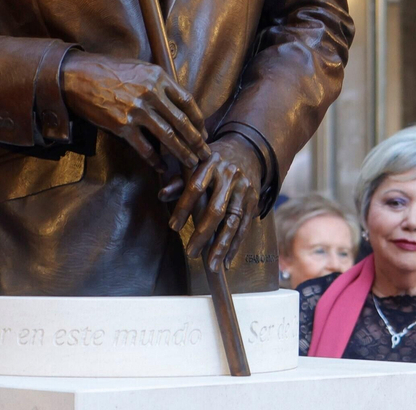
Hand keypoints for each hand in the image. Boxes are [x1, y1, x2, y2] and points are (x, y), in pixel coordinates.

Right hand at [61, 53, 208, 172]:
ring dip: (182, 153)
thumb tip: (176, 102)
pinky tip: (161, 167)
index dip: (198, 119)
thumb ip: (158, 83)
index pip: (187, 101)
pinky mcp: (122, 125)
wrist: (78, 77)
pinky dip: (155, 160)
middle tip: (205, 154)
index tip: (203, 131)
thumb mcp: (139, 68)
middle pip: (182, 122)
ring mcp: (136, 110)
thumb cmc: (108, 70)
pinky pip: (144, 148)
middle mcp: (150, 93)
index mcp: (157, 77)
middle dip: (196, 141)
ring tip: (191, 163)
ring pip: (168, 137)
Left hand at [167, 135, 260, 271]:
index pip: (195, 187)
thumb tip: (161, 196)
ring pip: (233, 221)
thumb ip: (179, 180)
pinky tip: (227, 261)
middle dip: (204, 233)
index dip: (184, 207)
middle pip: (217, 208)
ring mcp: (244, 190)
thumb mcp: (197, 162)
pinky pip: (244, 227)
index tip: (173, 227)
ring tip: (212, 265)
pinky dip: (235, 246)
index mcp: (211, 163)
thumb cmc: (214, 160)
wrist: (248, 150)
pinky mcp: (254, 201)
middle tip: (191, 252)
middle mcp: (230, 176)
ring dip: (222, 246)